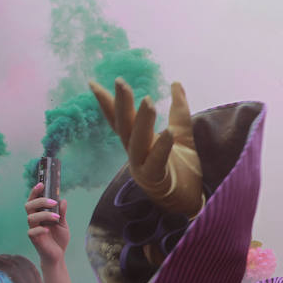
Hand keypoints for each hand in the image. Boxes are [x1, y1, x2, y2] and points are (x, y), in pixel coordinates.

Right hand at [25, 182, 69, 265]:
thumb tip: (63, 200)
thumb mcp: (63, 224)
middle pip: (29, 206)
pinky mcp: (34, 239)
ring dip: (44, 215)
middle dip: (40, 201)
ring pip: (31, 217)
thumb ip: (62, 213)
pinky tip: (48, 229)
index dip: (35, 192)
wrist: (58, 255)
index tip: (41, 184)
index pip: (33, 200)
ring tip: (57, 218)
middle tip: (54, 202)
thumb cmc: (59, 238)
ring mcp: (33, 229)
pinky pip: (32, 231)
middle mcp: (34, 220)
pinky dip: (39, 229)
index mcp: (40, 214)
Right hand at [89, 78, 203, 216]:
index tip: (92, 82)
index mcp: (138, 142)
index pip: (120, 119)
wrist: (189, 201)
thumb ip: (178, 111)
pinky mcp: (155, 179)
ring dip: (142, 120)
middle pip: (124, 126)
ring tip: (147, 99)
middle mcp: (135, 153)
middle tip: (120, 81)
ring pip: (137, 141)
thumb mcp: (181, 134)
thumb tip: (176, 83)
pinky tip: (167, 132)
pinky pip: (156, 161)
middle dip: (121, 104)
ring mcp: (142, 167)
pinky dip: (161, 147)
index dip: (107, 102)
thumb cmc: (182, 170)